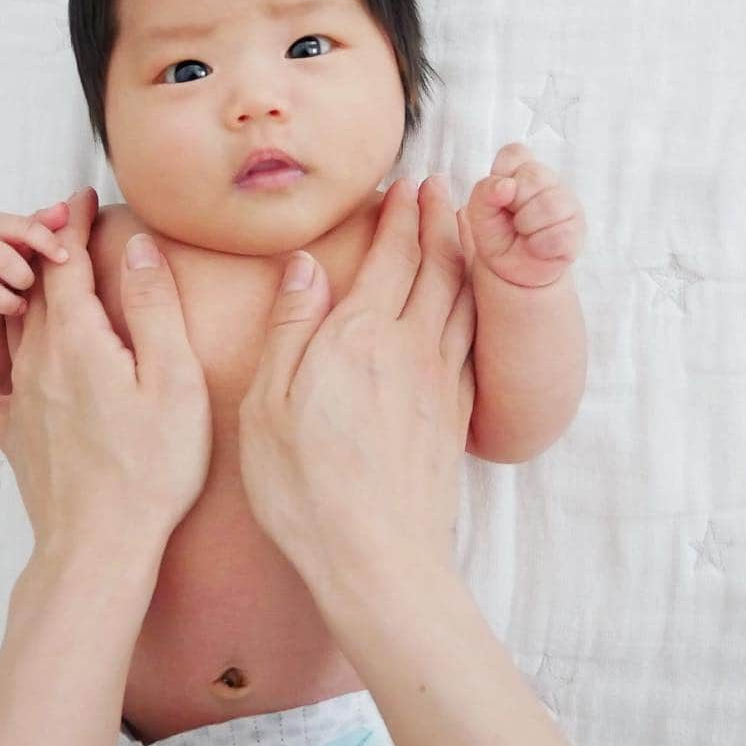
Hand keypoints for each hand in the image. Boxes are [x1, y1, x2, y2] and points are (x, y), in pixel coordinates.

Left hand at [0, 188, 212, 556]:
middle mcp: (39, 362)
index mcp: (79, 341)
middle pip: (33, 289)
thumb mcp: (174, 379)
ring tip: (32, 273)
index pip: (68, 265)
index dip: (75, 228)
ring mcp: (21, 399)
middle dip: (47, 252)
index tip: (83, 201)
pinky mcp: (16, 435)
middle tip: (60, 226)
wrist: (102, 543)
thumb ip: (154, 308)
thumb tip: (139, 251)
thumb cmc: (151, 466)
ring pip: (10, 328)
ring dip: (19, 293)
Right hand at [0, 202, 72, 355]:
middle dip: (21, 277)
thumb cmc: (8, 268)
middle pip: (0, 257)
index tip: (65, 259)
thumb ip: (47, 226)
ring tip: (18, 309)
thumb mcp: (28, 246)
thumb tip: (71, 205)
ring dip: (6, 302)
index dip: (45, 242)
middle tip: (30, 289)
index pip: (22, 227)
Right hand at [236, 175, 476, 594]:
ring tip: (463, 228)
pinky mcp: (455, 417)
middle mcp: (408, 350)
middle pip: (435, 269)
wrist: (377, 559)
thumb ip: (292, 328)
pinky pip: (473, 343)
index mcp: (358, 339)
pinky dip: (475, 308)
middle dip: (439, 221)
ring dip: (463, 257)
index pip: (391, 259)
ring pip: (462, 301)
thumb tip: (306, 268)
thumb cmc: (307, 488)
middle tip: (442, 188)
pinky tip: (472, 307)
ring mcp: (439, 384)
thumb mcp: (269, 405)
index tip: (407, 186)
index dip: (401, 218)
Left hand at [463, 142, 586, 287]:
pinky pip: (558, 235)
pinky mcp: (578, 231)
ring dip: (527, 226)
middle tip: (513, 220)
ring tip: (524, 234)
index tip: (500, 197)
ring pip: (549, 204)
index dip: (502, 174)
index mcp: (523, 170)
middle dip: (515, 204)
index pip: (515, 152)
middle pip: (534, 175)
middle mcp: (550, 182)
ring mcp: (568, 204)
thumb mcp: (479, 214)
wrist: (512, 271)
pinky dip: (539, 246)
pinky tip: (536, 248)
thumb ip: (484, 193)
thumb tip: (506, 185)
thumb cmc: (497, 235)